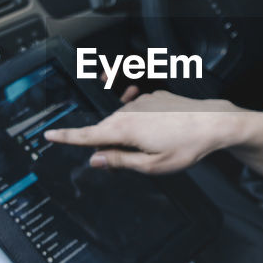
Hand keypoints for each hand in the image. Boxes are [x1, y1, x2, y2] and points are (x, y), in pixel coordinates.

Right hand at [44, 88, 242, 173]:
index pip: (87, 136)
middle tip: (136, 159)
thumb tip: (96, 159)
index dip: (66, 137)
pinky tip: (160, 131)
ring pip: (123, 122)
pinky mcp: (153, 97)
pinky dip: (142, 123)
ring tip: (157, 146)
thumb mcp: (151, 165)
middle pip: (106, 130)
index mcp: (124, 129)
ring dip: (129, 134)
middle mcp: (129, 111)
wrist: (214, 122)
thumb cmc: (186, 145)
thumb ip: (119, 161)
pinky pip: (138, 112)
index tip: (49, 135)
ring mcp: (141, 101)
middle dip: (111, 144)